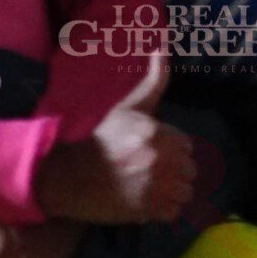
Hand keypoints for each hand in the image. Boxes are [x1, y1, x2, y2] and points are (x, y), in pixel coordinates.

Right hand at [34, 51, 196, 223]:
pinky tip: (149, 200)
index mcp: (154, 133)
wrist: (66, 175)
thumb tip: (163, 44)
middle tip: (153, 168)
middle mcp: (157, 160)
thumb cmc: (99, 138)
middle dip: (176, 169)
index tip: (156, 149)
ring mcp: (151, 188)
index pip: (187, 145)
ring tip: (153, 186)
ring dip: (174, 190)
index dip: (173, 147)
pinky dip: (165, 209)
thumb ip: (153, 79)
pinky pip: (173, 212)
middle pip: (190, 169)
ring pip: (185, 192)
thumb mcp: (127, 106)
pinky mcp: (144, 211)